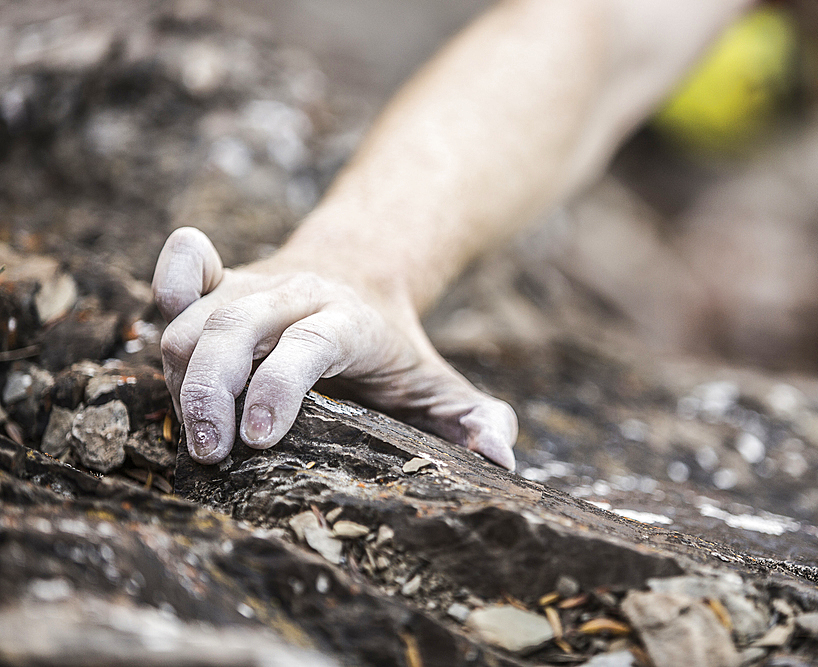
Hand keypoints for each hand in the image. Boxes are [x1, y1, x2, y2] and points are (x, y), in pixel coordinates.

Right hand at [151, 227, 516, 468]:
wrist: (367, 271)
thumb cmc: (398, 347)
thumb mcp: (444, 385)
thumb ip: (480, 420)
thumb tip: (502, 459)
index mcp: (351, 321)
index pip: (309, 344)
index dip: (280, 386)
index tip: (260, 439)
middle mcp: (296, 296)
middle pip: (237, 330)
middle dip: (211, 393)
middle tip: (212, 453)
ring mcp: (255, 287)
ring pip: (196, 319)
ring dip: (182, 376)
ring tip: (197, 434)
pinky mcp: (223, 283)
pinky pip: (183, 269)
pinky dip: (168, 282)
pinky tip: (166, 319)